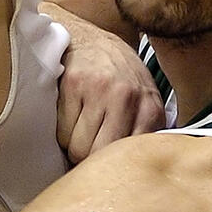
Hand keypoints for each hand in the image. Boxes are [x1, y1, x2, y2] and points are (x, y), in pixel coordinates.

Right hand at [45, 2, 165, 162]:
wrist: (90, 39)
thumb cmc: (118, 76)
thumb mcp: (144, 101)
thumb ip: (146, 132)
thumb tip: (138, 173)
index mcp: (150, 108)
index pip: (130, 158)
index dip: (114, 168)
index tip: (106, 165)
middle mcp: (126, 98)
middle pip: (98, 155)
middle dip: (89, 159)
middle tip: (88, 149)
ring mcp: (98, 90)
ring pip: (76, 146)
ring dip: (73, 145)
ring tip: (79, 131)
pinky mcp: (72, 84)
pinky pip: (61, 129)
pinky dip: (62, 130)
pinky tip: (70, 116)